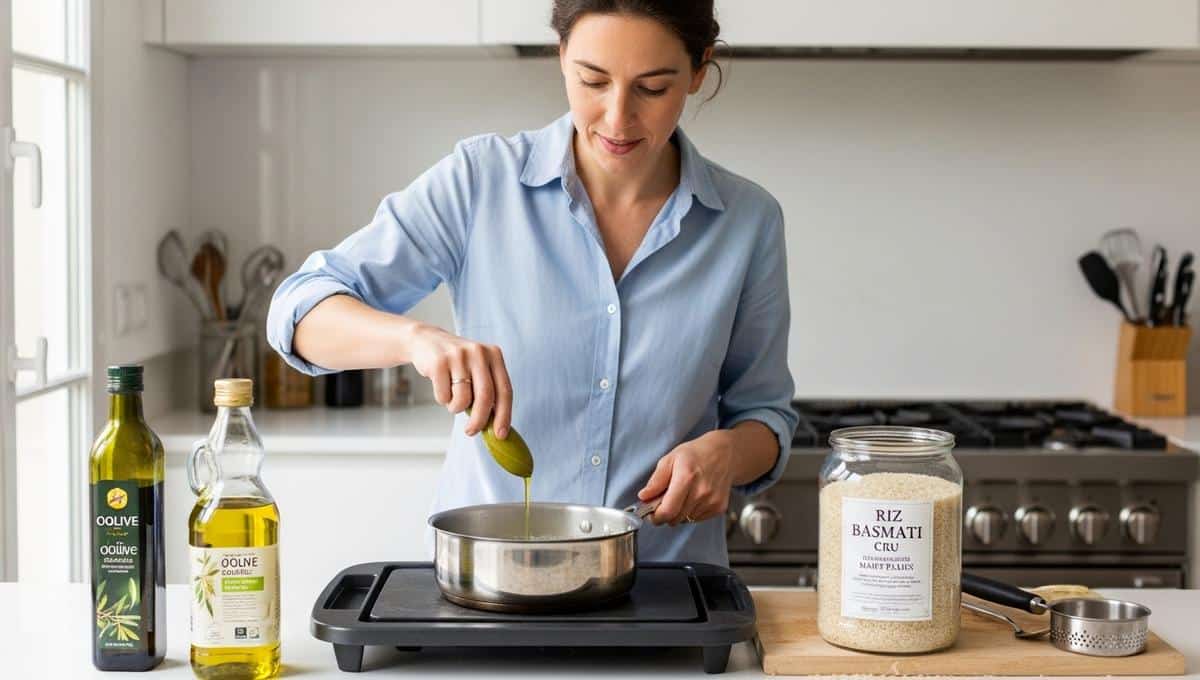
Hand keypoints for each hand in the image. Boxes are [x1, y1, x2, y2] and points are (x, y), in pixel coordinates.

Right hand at [405, 323, 512, 437]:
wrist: (426, 341)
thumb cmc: (457, 364)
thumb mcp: (478, 369)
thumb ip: (489, 392)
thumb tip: (496, 427)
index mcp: (494, 355)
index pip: (505, 390)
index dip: (504, 415)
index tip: (500, 435)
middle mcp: (479, 353)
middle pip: (486, 397)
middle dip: (479, 421)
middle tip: (471, 431)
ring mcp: (459, 356)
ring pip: (463, 399)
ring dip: (455, 408)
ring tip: (451, 398)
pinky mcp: (439, 362)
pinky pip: (444, 396)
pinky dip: (442, 399)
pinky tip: (441, 387)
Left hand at [636, 430, 734, 525]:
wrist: (725, 454)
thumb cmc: (696, 455)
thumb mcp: (670, 459)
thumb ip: (656, 480)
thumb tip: (644, 497)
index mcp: (687, 477)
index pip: (668, 510)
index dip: (656, 517)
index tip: (651, 514)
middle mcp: (701, 491)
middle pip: (675, 518)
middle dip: (665, 513)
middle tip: (665, 500)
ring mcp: (712, 501)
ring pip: (685, 520)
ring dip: (679, 512)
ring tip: (682, 494)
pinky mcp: (719, 508)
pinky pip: (697, 519)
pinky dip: (691, 512)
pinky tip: (694, 497)